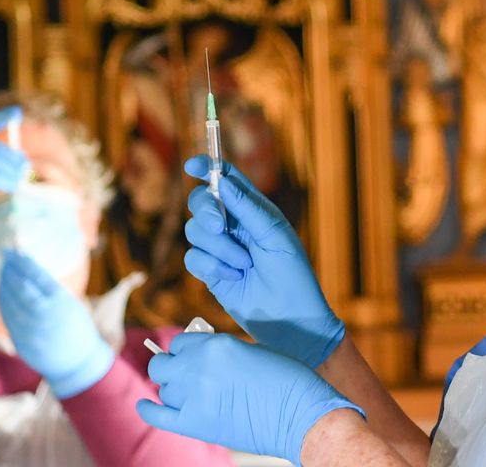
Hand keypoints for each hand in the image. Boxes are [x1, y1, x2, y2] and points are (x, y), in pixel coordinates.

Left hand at [0, 249, 113, 398]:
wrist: (77, 363)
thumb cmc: (77, 328)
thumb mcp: (70, 304)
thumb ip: (50, 290)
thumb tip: (25, 270)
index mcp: (60, 303)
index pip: (36, 276)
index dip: (22, 262)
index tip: (13, 252)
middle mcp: (43, 316)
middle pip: (19, 288)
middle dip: (10, 271)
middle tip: (5, 259)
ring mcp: (30, 331)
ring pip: (9, 303)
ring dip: (4, 285)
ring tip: (4, 273)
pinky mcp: (20, 342)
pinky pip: (7, 317)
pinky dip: (3, 302)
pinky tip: (3, 292)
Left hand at [136, 333, 361, 464]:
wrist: (300, 415)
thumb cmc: (285, 380)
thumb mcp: (250, 350)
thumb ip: (219, 352)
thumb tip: (198, 358)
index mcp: (215, 345)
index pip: (180, 343)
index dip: (184, 351)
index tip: (190, 358)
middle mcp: (198, 367)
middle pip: (162, 365)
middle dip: (170, 368)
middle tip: (183, 375)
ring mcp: (194, 396)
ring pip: (164, 390)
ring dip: (173, 391)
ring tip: (191, 396)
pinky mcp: (196, 424)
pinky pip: (157, 415)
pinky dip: (148, 409)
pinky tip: (145, 404)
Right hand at [183, 156, 344, 367]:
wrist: (290, 319)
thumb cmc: (292, 275)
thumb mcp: (275, 236)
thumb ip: (248, 207)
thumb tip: (221, 180)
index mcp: (253, 209)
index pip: (225, 179)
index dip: (207, 167)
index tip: (192, 166)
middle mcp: (234, 225)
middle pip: (200, 202)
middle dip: (206, 211)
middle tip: (220, 226)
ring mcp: (220, 248)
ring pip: (194, 232)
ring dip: (219, 248)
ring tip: (244, 265)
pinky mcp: (210, 272)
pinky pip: (193, 259)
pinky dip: (212, 267)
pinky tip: (233, 278)